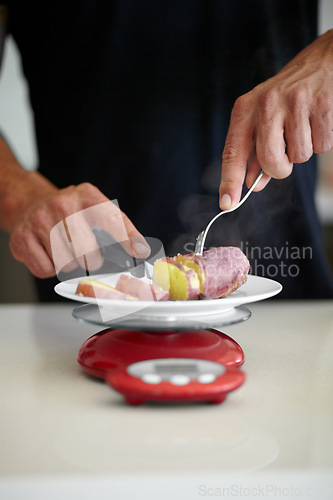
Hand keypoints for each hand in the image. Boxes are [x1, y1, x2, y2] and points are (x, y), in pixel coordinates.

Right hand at [6, 173, 149, 277]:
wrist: (31, 204)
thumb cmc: (69, 212)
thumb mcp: (97, 209)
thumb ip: (122, 229)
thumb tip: (142, 250)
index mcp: (87, 196)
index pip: (112, 221)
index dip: (126, 240)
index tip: (139, 253)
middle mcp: (63, 205)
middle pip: (88, 253)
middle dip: (90, 260)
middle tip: (83, 249)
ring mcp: (40, 220)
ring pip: (67, 264)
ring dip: (69, 263)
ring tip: (64, 246)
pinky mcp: (22, 238)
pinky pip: (46, 270)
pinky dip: (49, 267)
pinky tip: (48, 251)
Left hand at [219, 29, 332, 208]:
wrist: (322, 61)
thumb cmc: (288, 96)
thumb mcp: (263, 119)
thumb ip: (256, 152)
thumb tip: (253, 184)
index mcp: (245, 109)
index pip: (232, 151)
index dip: (230, 180)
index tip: (226, 203)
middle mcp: (266, 104)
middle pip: (269, 160)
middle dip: (279, 170)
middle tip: (285, 160)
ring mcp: (295, 102)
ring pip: (299, 156)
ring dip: (303, 152)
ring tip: (303, 128)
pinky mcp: (321, 103)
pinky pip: (322, 145)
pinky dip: (322, 141)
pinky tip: (317, 121)